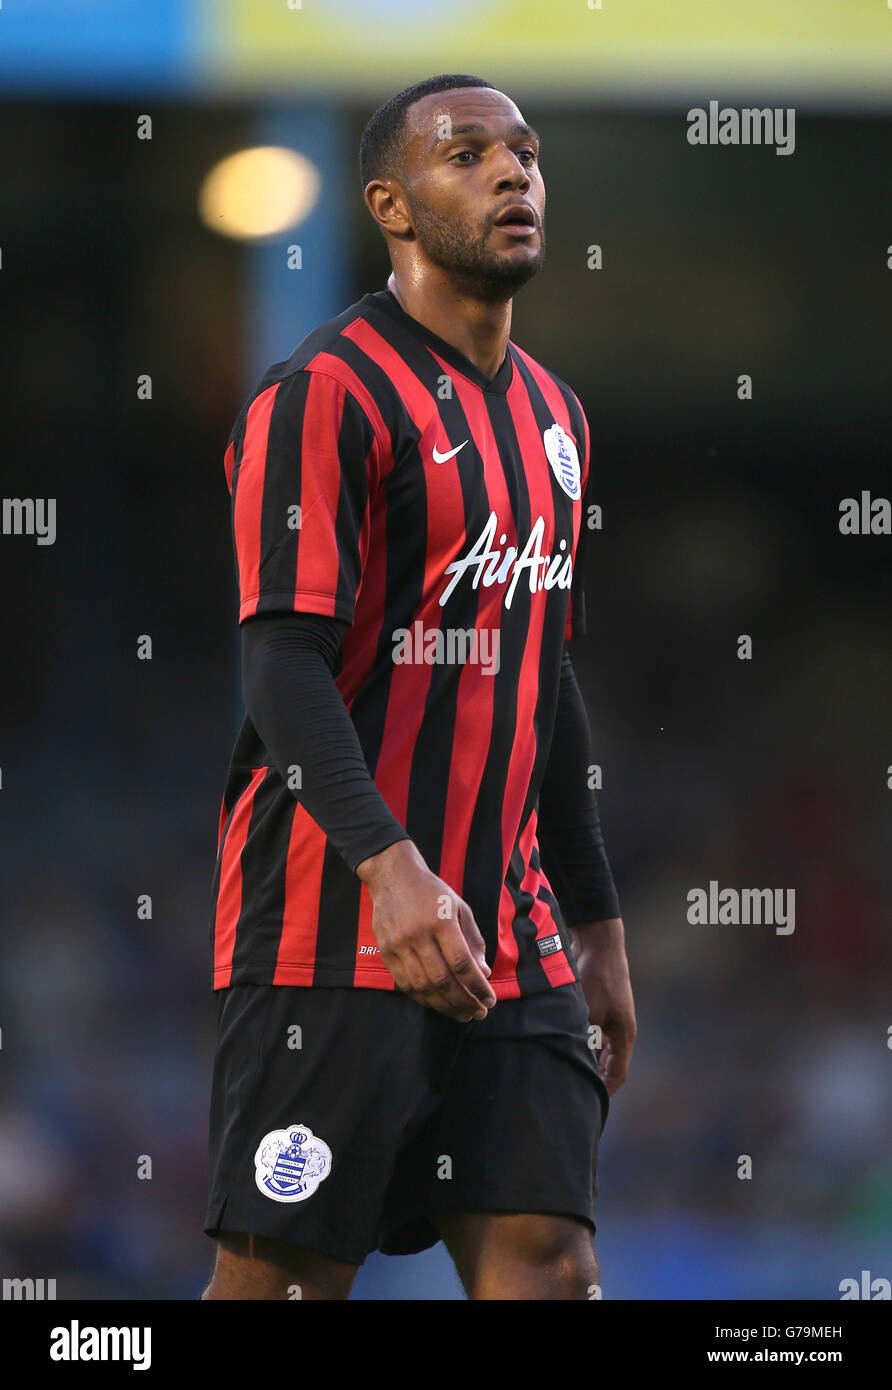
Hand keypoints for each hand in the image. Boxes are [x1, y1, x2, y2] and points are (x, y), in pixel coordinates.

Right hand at [357, 840, 496, 1021]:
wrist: (393, 877)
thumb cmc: (432, 893)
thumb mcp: (460, 908)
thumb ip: (473, 941)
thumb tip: (483, 974)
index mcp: (441, 921)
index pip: (461, 963)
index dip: (477, 986)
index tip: (490, 999)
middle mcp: (418, 934)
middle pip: (442, 980)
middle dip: (464, 1001)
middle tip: (479, 1013)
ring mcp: (398, 945)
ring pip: (423, 987)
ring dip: (445, 1006)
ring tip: (463, 1014)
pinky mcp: (386, 952)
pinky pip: (406, 984)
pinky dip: (424, 999)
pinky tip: (439, 1004)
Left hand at [571, 917, 635, 1094]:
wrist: (597, 941)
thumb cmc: (597, 976)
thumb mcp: (587, 1011)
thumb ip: (580, 1037)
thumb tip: (568, 1061)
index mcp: (623, 1035)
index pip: (617, 1074)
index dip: (604, 1092)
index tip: (589, 1106)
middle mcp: (618, 1029)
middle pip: (607, 1064)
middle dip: (591, 1079)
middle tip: (571, 1094)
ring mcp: (609, 1018)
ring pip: (596, 1050)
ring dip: (583, 1061)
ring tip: (562, 1075)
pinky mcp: (597, 1007)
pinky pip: (589, 1034)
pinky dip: (578, 1044)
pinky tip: (559, 1048)